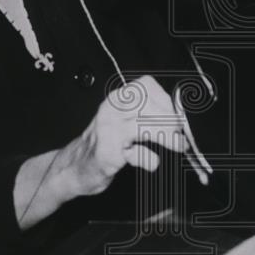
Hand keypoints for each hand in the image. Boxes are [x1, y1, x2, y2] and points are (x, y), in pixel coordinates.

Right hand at [15, 76, 186, 228]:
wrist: (74, 167)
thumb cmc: (105, 143)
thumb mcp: (124, 121)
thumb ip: (147, 115)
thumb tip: (179, 117)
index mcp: (117, 98)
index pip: (146, 86)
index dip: (166, 100)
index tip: (177, 115)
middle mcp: (111, 110)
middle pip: (148, 105)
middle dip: (170, 120)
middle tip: (181, 135)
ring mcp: (107, 131)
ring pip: (144, 125)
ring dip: (167, 137)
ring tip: (178, 146)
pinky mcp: (107, 153)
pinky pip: (135, 153)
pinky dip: (149, 158)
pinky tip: (152, 162)